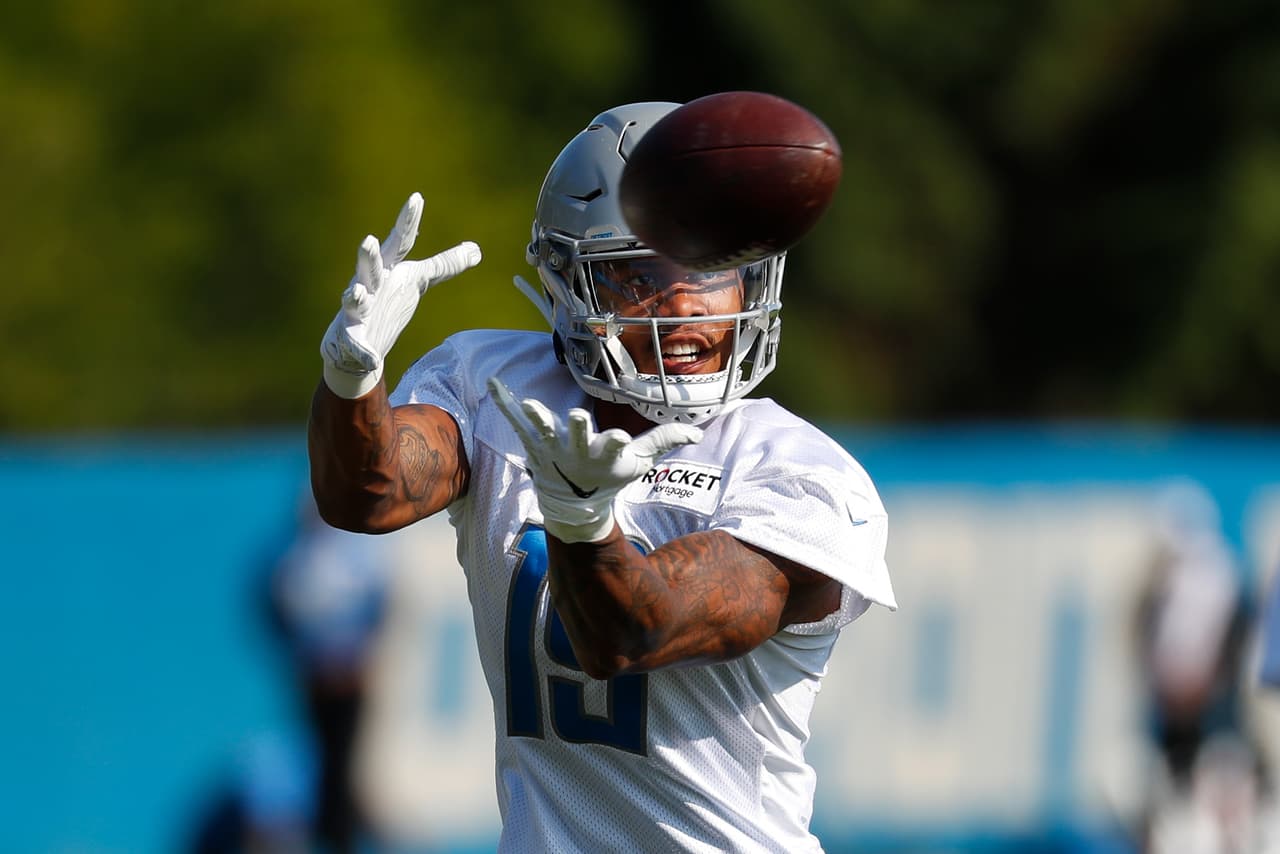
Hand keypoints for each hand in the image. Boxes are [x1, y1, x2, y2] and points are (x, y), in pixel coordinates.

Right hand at [321, 193, 481, 398]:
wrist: (358, 342)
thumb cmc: (388, 302)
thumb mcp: (418, 281)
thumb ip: (444, 265)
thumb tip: (477, 249)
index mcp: (391, 269)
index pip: (402, 241)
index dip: (408, 221)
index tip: (416, 198)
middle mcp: (372, 283)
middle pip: (371, 265)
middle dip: (369, 254)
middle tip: (370, 239)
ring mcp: (359, 308)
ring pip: (355, 298)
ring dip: (356, 294)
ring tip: (357, 291)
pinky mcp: (350, 335)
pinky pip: (354, 343)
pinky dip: (362, 350)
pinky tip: (371, 357)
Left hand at [488, 377, 702, 542]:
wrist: (574, 503)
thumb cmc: (610, 476)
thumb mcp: (639, 462)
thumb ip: (665, 441)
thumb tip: (698, 432)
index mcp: (604, 454)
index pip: (614, 447)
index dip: (617, 443)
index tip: (620, 439)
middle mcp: (577, 450)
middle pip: (578, 436)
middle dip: (577, 429)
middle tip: (576, 418)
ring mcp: (553, 446)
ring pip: (543, 430)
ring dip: (537, 417)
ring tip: (530, 404)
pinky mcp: (533, 443)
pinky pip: (517, 422)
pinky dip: (505, 403)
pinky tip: (494, 383)